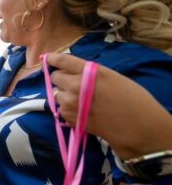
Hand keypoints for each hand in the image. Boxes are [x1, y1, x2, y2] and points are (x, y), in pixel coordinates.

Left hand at [47, 53, 171, 158]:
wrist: (137, 126)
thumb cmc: (132, 99)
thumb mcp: (112, 77)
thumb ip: (90, 73)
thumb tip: (74, 73)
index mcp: (90, 72)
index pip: (63, 60)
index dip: (53, 58)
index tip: (48, 58)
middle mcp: (76, 85)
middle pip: (55, 77)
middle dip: (61, 78)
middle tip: (73, 83)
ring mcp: (71, 103)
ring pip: (56, 94)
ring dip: (64, 95)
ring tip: (81, 101)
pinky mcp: (69, 118)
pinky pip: (61, 109)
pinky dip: (68, 109)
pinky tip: (82, 112)